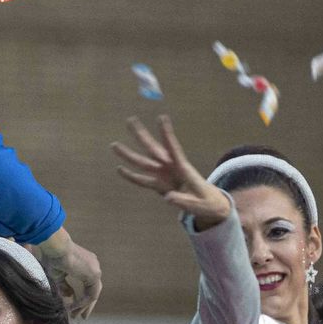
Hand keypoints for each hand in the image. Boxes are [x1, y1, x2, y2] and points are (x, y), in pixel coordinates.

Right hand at [35, 231, 101, 318]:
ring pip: (93, 294)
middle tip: (81, 317)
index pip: (88, 285)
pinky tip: (73, 308)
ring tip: (75, 316)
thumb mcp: (58, 275)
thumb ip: (65, 286)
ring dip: (84, 306)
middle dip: (86, 305)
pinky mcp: (94, 274)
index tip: (74, 308)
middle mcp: (93, 266)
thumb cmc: (53, 256)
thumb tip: (69, 296)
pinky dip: (82, 303)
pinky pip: (91, 294)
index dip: (82, 297)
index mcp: (86, 264)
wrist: (56, 247)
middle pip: (93, 291)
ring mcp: (95, 270)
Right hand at [112, 115, 231, 228]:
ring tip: (114, 144)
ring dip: (129, 154)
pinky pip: (143, 179)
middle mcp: (170, 167)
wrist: (208, 204)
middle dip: (141, 135)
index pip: (173, 149)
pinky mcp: (159, 183)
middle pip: (153, 149)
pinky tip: (120, 169)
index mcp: (183, 168)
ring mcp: (163, 175)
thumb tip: (167, 198)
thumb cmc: (206, 203)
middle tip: (130, 120)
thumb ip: (183, 201)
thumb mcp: (198, 205)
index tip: (161, 118)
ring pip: (144, 161)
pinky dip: (131, 175)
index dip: (167, 135)